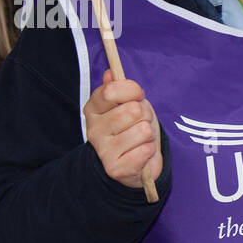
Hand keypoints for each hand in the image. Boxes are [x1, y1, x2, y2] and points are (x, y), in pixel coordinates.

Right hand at [82, 69, 162, 188]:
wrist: (135, 162)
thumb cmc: (133, 127)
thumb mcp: (129, 103)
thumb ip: (120, 88)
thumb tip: (110, 73)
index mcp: (93, 109)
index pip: (111, 91)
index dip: (132, 91)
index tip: (138, 97)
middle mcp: (93, 129)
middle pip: (133, 110)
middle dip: (145, 116)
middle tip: (140, 124)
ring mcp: (103, 150)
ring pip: (143, 130)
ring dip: (148, 135)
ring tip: (141, 139)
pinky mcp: (115, 168)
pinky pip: (146, 151)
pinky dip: (149, 151)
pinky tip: (140, 154)